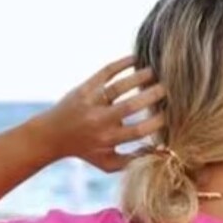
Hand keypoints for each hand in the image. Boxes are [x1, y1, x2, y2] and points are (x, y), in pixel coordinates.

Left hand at [40, 56, 164, 172]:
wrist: (53, 135)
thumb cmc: (87, 151)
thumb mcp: (108, 163)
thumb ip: (133, 160)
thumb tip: (161, 151)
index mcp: (108, 140)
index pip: (138, 130)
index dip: (157, 122)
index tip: (170, 115)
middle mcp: (100, 121)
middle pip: (131, 106)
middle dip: (152, 96)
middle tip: (167, 89)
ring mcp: (91, 102)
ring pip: (119, 86)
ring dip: (139, 77)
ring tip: (155, 72)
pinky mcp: (85, 87)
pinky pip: (105, 72)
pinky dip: (122, 63)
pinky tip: (136, 58)